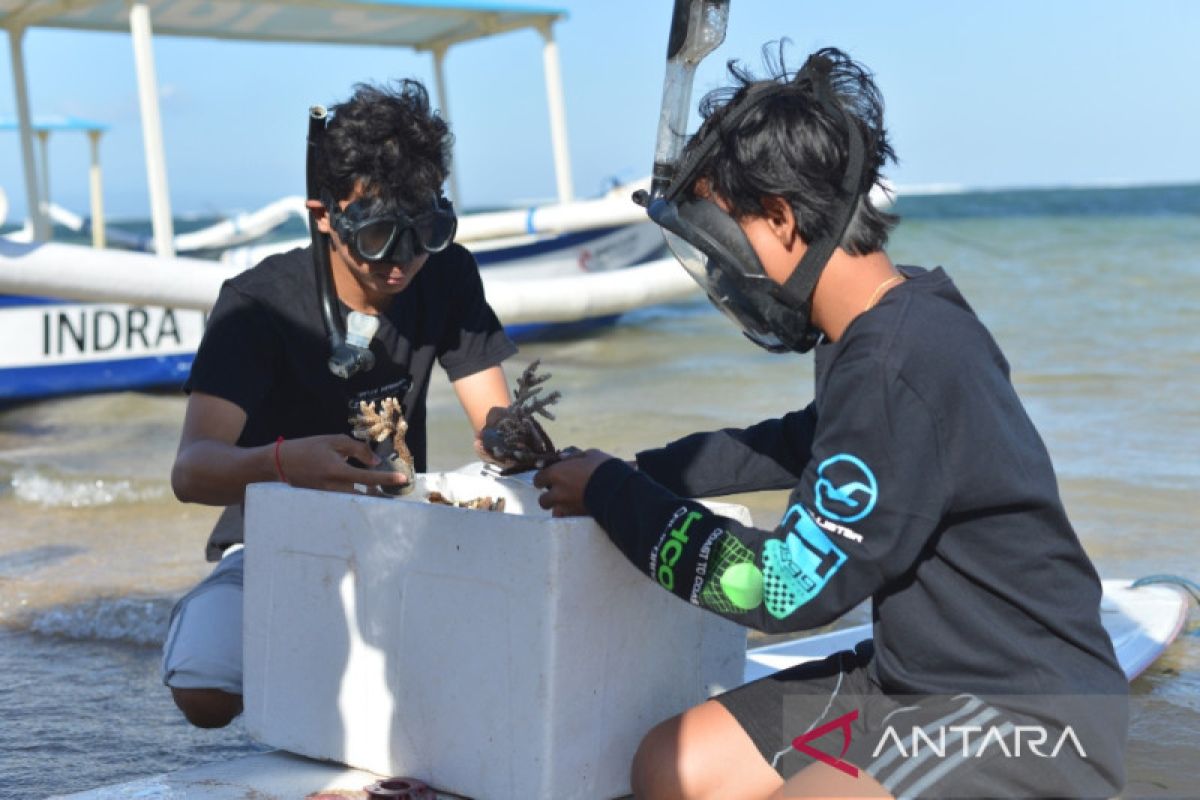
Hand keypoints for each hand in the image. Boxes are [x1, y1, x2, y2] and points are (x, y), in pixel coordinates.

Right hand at [277, 434, 408, 494]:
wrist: (279, 463)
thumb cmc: (307, 448)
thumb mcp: (333, 441)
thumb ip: (357, 449)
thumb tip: (375, 461)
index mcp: (338, 471)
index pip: (368, 477)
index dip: (387, 478)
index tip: (402, 479)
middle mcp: (334, 488)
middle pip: (364, 496)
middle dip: (379, 494)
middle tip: (393, 490)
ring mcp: (328, 497)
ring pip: (355, 499)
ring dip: (368, 495)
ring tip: (378, 489)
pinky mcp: (324, 500)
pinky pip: (345, 499)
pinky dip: (355, 495)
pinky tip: (361, 489)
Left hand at [533, 448, 612, 517]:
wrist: (619, 489)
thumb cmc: (603, 467)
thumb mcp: (589, 454)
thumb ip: (573, 457)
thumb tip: (563, 458)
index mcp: (556, 474)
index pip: (538, 479)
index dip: (543, 479)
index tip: (548, 478)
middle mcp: (557, 493)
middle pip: (543, 501)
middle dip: (549, 497)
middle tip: (559, 492)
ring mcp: (567, 507)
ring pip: (555, 512)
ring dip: (559, 507)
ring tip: (569, 502)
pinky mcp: (578, 517)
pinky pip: (567, 519)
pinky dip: (570, 515)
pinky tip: (577, 509)